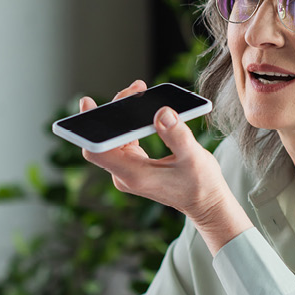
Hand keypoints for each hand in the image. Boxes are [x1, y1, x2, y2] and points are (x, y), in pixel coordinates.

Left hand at [79, 80, 252, 253]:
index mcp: (134, 175)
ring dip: (124, 115)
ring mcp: (128, 171)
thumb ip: (176, 135)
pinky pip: (124, 141)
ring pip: (114, 138)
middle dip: (116, 110)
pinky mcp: (135, 166)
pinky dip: (130, 125)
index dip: (88, 128)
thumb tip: (161, 112)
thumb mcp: (193, 157)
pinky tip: (141, 109)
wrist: (206, 205)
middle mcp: (125, 174)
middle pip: (106, 139)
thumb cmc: (201, 185)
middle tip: (135, 89)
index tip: (88, 104)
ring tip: (140, 92)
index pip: (98, 150)